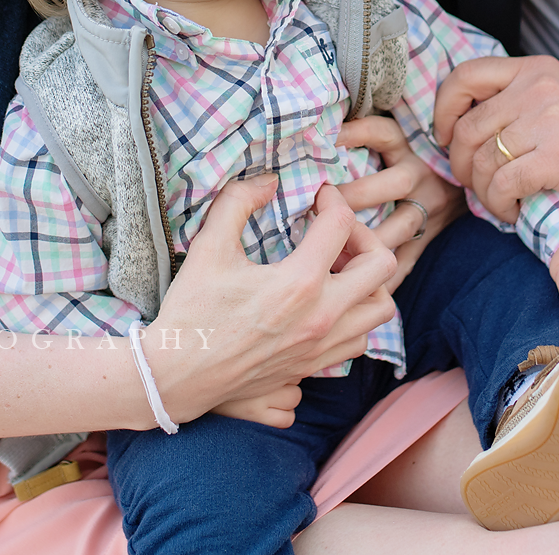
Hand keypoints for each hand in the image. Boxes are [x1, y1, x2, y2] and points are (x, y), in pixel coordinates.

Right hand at [150, 176, 395, 423]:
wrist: (176, 378)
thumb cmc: (190, 312)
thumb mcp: (208, 247)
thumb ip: (237, 202)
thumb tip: (268, 181)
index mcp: (299, 283)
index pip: (341, 223)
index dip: (331, 198)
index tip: (317, 197)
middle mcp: (321, 317)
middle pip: (382, 266)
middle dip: (365, 237)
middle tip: (335, 232)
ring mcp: (321, 347)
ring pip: (380, 310)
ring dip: (366, 282)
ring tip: (336, 268)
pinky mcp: (313, 367)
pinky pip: (359, 340)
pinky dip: (354, 317)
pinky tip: (325, 304)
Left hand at [334, 114, 464, 290]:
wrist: (469, 178)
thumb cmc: (406, 159)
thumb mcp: (393, 139)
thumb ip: (360, 135)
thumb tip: (312, 131)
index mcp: (407, 148)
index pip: (383, 133)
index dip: (355, 133)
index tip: (325, 139)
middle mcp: (420, 176)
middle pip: (395, 183)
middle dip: (356, 194)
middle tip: (319, 204)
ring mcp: (427, 209)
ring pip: (401, 226)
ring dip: (368, 238)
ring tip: (332, 250)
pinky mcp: (427, 238)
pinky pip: (407, 261)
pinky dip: (385, 275)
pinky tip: (358, 288)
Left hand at [435, 54, 558, 225]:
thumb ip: (522, 102)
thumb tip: (467, 125)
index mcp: (537, 71)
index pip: (465, 76)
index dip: (444, 109)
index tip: (444, 136)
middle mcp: (539, 89)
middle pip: (466, 127)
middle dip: (460, 164)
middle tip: (474, 185)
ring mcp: (549, 120)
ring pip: (481, 160)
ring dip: (481, 192)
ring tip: (499, 203)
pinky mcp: (557, 158)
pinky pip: (501, 185)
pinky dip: (499, 206)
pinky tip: (514, 213)